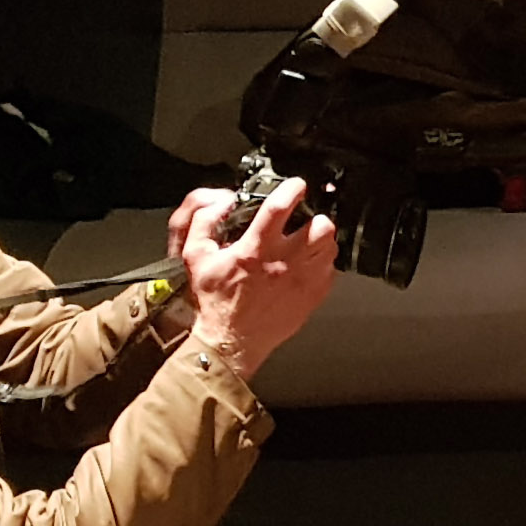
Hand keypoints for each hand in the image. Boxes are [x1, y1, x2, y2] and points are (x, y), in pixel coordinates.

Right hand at [178, 174, 341, 371]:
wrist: (231, 339)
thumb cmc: (215, 300)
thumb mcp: (195, 256)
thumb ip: (204, 222)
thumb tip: (223, 201)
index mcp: (255, 249)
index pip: (280, 208)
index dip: (291, 189)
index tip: (296, 185)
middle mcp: (284, 262)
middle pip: (319, 226)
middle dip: (314, 216)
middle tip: (304, 218)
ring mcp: (303, 280)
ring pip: (330, 246)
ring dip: (321, 238)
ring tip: (307, 239)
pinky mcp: (314, 296)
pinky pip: (331, 269)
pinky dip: (323, 262)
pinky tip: (307, 264)